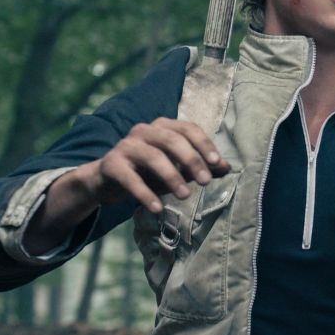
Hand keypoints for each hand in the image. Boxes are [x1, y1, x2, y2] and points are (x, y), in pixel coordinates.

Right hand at [78, 117, 229, 212]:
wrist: (107, 180)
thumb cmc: (149, 172)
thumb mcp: (177, 168)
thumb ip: (201, 166)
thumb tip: (226, 167)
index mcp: (163, 126)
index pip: (188, 128)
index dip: (203, 144)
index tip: (216, 163)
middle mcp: (144, 130)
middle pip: (172, 140)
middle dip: (191, 160)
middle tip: (205, 181)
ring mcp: (125, 145)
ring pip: (152, 156)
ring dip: (171, 176)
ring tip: (185, 195)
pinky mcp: (111, 164)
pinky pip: (129, 177)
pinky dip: (145, 193)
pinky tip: (157, 208)